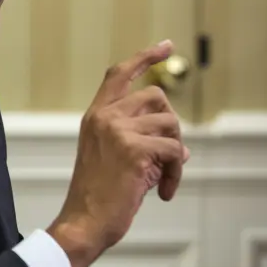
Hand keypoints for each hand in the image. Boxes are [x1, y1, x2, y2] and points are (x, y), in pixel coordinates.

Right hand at [48, 40, 189, 266]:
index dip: (145, 58)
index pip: (119, 74)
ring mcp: (118, 130)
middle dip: (171, 124)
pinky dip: (176, 174)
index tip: (166, 46)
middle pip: (157, 96)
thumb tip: (182, 148)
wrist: (85, 220)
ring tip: (163, 179)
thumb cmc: (99, 195)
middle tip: (168, 156)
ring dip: (175, 154)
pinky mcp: (134, 149)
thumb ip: (142, 142)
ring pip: (170, 124)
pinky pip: (175, 151)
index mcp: (95, 115)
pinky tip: (163, 192)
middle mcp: (105, 116)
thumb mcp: (116, 159)